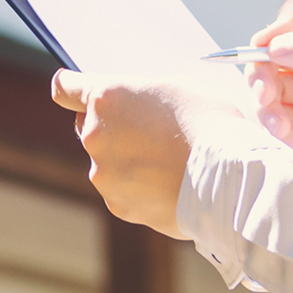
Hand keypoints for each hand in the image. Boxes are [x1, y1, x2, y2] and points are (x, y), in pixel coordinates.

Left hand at [51, 70, 241, 236]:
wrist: (227, 179)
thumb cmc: (210, 124)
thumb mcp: (177, 88)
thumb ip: (142, 94)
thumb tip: (136, 103)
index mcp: (106, 98)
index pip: (65, 89)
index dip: (71, 89)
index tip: (72, 90)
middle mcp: (95, 135)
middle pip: (89, 127)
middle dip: (112, 127)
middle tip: (149, 129)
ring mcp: (104, 174)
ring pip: (107, 161)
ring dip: (127, 159)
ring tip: (168, 160)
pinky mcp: (117, 205)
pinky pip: (122, 190)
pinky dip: (139, 187)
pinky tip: (169, 182)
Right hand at [247, 0, 292, 182]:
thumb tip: (277, 44)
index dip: (279, 28)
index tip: (264, 47)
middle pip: (276, 54)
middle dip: (264, 73)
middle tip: (265, 95)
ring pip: (270, 89)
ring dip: (268, 107)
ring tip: (282, 129)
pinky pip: (275, 122)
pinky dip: (277, 132)